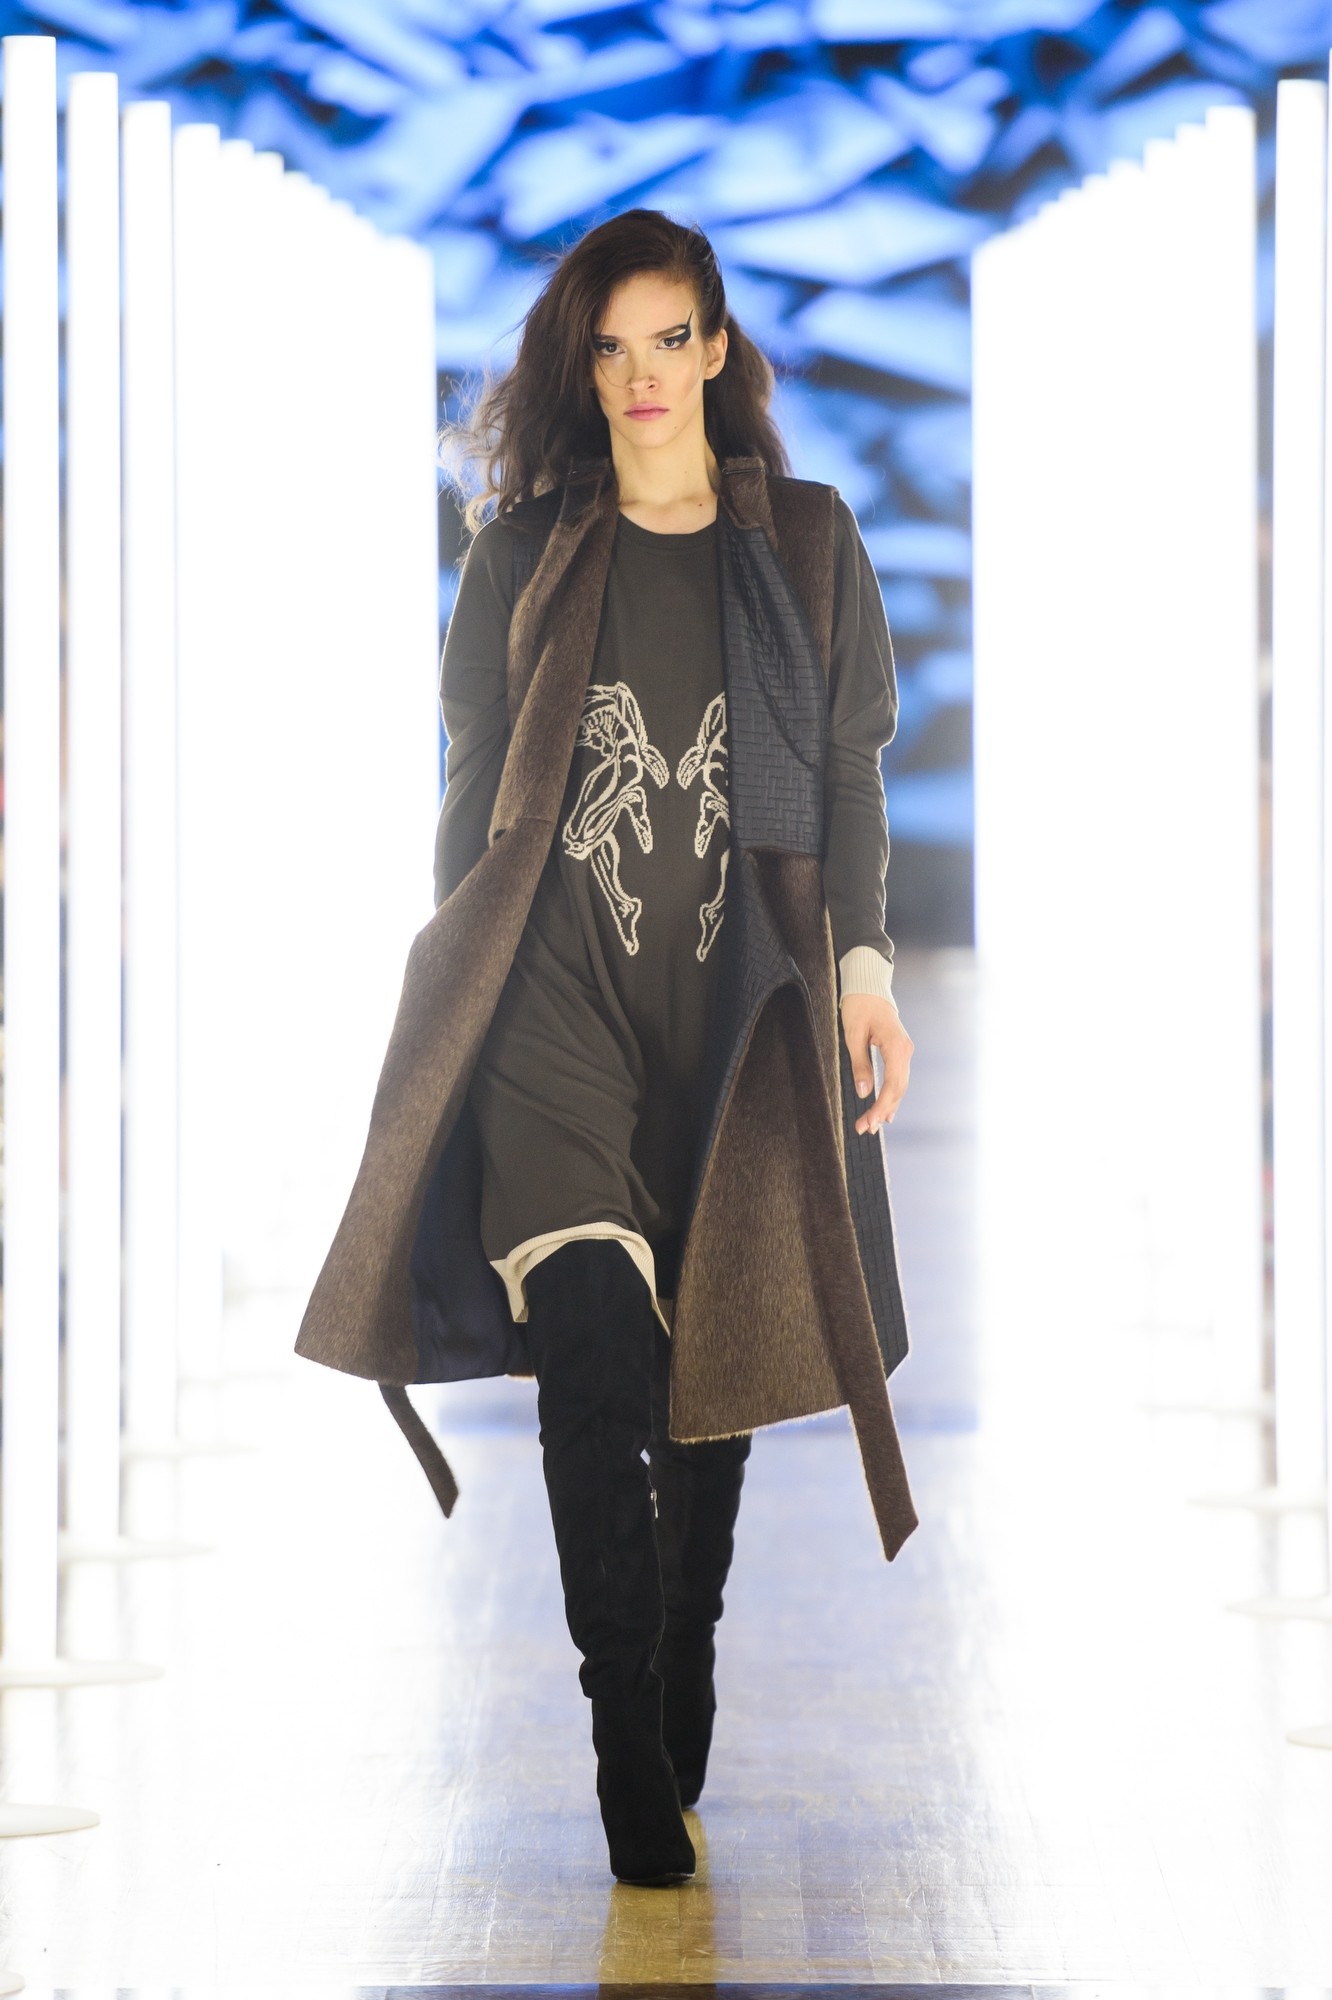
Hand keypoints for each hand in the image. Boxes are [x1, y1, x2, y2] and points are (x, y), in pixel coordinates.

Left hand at [840, 993, 912, 1135]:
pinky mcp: (900, 1052)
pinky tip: (885, 1111)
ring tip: (872, 1125)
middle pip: (898, 1089)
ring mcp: (905, 1052)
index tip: (868, 1122)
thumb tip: (864, 1093)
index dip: (881, 1106)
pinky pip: (898, 1078)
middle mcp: (906, 1051)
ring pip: (900, 1086)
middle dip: (883, 1111)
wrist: (869, 988)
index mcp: (896, 1046)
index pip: (892, 1084)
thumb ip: (860, 1064)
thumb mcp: (853, 1035)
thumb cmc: (859, 1006)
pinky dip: (891, 1096)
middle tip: (865, 1128)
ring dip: (887, 1106)